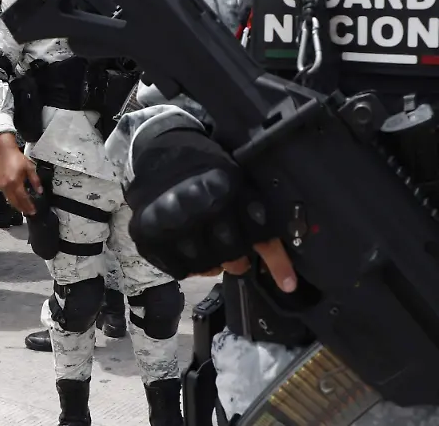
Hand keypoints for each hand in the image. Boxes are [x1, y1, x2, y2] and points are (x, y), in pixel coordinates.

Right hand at [0, 133, 41, 214]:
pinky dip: (13, 201)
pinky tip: (17, 203)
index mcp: (15, 182)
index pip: (23, 197)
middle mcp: (8, 186)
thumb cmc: (17, 158)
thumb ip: (35, 181)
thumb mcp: (30, 168)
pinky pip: (7, 197)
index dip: (28, 205)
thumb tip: (40, 191)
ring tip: (24, 210)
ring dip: (17, 206)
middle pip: (15, 202)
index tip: (33, 210)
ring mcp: (3, 186)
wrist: (6, 152)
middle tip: (30, 213)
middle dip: (23, 208)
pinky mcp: (1, 185)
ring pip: (10, 201)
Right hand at [125, 130, 297, 290]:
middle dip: (239, 261)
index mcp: (228, 192)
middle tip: (238, 259)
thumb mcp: (237, 179)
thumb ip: (254, 209)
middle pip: (232, 256)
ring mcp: (171, 223)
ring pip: (204, 265)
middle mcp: (199, 208)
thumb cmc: (206, 168)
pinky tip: (191, 254)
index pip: (259, 237)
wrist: (161, 153)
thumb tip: (274, 251)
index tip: (288, 283)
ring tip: (212, 253)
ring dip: (213, 264)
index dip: (276, 262)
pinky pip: (179, 268)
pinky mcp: (150, 235)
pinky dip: (190, 267)